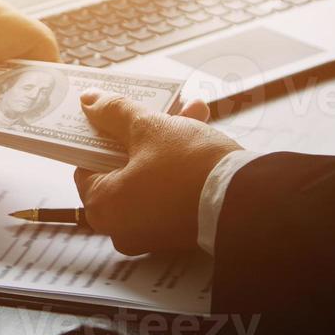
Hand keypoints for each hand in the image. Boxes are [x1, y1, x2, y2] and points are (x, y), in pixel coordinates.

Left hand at [73, 91, 238, 255]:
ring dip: (169, 141)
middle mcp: (121, 227)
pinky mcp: (178, 233)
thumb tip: (89, 101)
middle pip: (124, 167)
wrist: (247, 201)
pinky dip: (180, 166)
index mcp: (103, 206)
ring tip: (192, 110)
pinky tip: (202, 131)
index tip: (117, 116)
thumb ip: (114, 113)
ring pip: (151, 176)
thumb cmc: (190, 167)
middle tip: (158, 107)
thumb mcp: (148, 128)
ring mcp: (151, 233)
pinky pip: (169, 192)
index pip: (87, 165)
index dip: (102, 135)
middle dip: (145, 131)